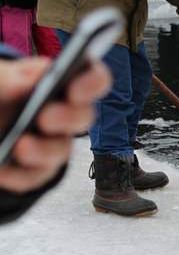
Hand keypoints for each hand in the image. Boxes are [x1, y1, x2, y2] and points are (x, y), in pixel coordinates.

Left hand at [0, 57, 110, 192]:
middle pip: (84, 117)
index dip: (92, 83)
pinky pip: (33, 177)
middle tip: (45, 117)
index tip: (75, 90)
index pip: (93, 79)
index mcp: (63, 82)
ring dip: (43, 150)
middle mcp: (65, 113)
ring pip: (61, 151)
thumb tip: (33, 79)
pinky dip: (15, 174)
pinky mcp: (35, 170)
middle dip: (69, 118)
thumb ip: (10, 77)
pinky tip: (1, 168)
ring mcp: (53, 142)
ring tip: (21, 145)